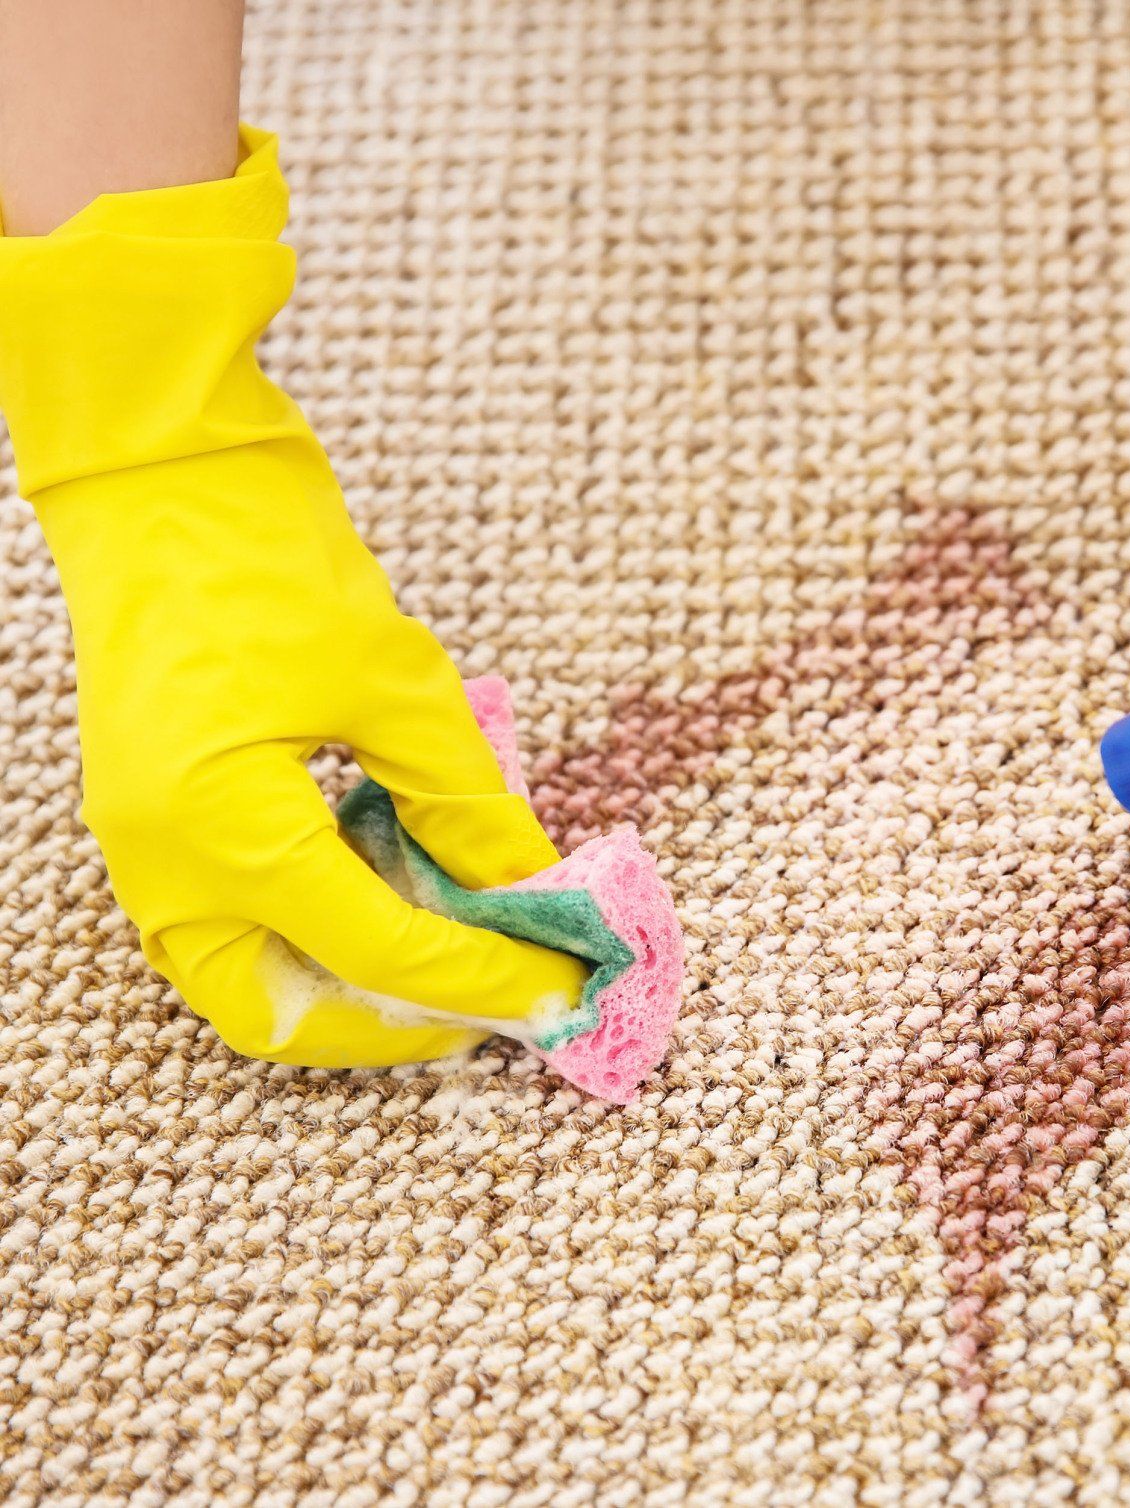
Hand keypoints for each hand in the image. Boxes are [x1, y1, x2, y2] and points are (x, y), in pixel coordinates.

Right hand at [0, 131, 586, 1064]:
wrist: (165, 485)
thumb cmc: (271, 565)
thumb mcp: (400, 685)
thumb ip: (467, 802)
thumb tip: (532, 885)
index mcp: (225, 831)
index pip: (380, 953)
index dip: (485, 980)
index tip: (565, 989)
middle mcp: (169, 868)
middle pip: (290, 1017)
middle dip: (403, 1027)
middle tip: (503, 1001)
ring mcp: (151, 855)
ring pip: (256, 984)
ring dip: (361, 991)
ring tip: (464, 959)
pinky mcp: (165, 829)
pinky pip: (242, 927)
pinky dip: (324, 937)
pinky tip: (406, 898)